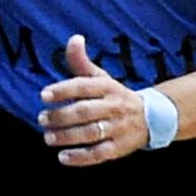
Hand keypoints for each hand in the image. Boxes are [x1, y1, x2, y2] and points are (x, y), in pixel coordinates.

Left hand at [38, 35, 147, 167]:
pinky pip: (99, 154)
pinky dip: (80, 157)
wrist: (153, 118)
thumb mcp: (101, 77)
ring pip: (90, 133)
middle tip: (41, 118)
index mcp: (109, 88)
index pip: (84, 87)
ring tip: (48, 137)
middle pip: (85, 112)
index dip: (63, 90)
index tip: (44, 95)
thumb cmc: (116, 96)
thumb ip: (82, 61)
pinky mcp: (119, 148)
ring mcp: (118, 129)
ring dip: (67, 136)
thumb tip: (74, 38)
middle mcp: (115, 108)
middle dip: (61, 116)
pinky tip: (62, 157)